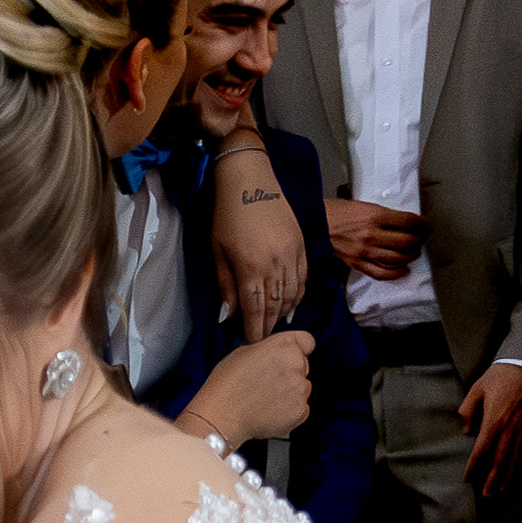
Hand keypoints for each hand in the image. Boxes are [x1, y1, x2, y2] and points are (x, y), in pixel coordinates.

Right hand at [182, 329, 315, 449]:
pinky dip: (290, 411)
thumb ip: (268, 349)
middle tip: (268, 382)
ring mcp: (300, 389)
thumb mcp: (244, 351)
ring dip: (291, 392)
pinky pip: (301, 409)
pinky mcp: (300, 411)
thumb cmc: (227, 385)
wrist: (222, 416)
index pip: (307, 341)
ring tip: (267, 399)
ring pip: (303, 388)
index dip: (297, 349)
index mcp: (284, 345)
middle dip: (290, 372)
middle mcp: (296, 364)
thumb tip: (274, 353)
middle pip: (303, 365)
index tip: (289, 356)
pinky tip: (270, 411)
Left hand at [213, 168, 305, 345]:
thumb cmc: (227, 214)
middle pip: (275, 306)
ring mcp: (292, 254)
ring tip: (276, 324)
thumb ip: (226, 285)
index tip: (252, 344)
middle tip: (263, 339)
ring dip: (284, 313)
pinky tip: (290, 303)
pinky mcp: (301, 245)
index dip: (255, 330)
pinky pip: (303, 278)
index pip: (256, 310)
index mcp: (251, 267)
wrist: (250, 179)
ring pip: (292, 295)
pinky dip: (298, 294)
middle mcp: (275, 264)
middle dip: (269, 326)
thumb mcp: (217, 251)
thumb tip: (230, 316)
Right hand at [328, 197, 422, 281]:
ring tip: (414, 252)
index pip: (408, 221)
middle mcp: (372, 234)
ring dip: (411, 256)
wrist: (312, 225)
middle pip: (407, 241)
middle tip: (422, 239)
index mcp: (375, 215)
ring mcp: (364, 252)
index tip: (427, 225)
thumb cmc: (336, 212)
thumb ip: (382, 215)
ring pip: (398, 258)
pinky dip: (396, 273)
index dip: (422, 224)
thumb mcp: (362, 206)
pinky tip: (404, 270)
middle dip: (419, 240)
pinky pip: (382, 273)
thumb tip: (402, 224)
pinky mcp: (357, 264)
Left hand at [459, 366, 521, 493]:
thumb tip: (465, 430)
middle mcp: (509, 429)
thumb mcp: (477, 388)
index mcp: (493, 421)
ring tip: (502, 488)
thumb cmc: (500, 375)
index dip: (474, 466)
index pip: (481, 450)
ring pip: (516, 457)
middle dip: (492, 478)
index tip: (467, 478)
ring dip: (509, 475)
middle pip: (499, 460)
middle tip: (486, 493)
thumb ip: (468, 410)